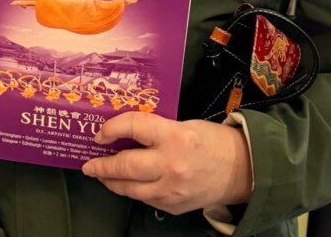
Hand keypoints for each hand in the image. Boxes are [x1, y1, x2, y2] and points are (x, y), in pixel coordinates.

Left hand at [80, 112, 251, 214]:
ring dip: (112, 182)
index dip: (111, 128)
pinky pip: (146, 199)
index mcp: (174, 136)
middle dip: (102, 165)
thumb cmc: (212, 142)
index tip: (101, 133)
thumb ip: (155, 130)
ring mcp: (172, 189)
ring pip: (130, 189)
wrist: (242, 170)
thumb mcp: (183, 124)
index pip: (132, 127)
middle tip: (89, 165)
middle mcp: (171, 164)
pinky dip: (133, 191)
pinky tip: (127, 185)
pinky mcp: (174, 206)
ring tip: (101, 175)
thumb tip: (123, 133)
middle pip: (125, 165)